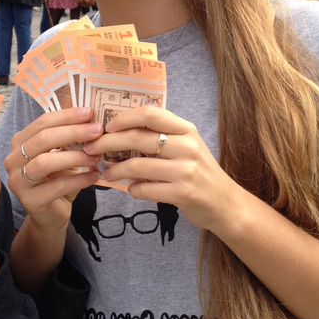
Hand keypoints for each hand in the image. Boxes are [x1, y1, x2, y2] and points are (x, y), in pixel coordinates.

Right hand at [5, 106, 102, 234]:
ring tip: (96, 156)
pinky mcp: (30, 201)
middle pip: (42, 139)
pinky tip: (94, 176)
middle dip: (73, 132)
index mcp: (20, 142)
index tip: (90, 113)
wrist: (51, 215)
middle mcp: (13, 159)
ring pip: (45, 162)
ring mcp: (18, 181)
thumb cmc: (58, 180)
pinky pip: (57, 186)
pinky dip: (79, 180)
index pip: (42, 122)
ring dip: (75, 157)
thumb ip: (70, 138)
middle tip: (97, 131)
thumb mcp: (62, 154)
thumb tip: (92, 118)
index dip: (67, 116)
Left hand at [83, 106, 238, 232]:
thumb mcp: (187, 147)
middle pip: (137, 138)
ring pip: (138, 165)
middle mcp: (187, 146)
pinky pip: (146, 189)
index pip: (150, 114)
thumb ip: (162, 137)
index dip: (124, 117)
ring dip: (115, 170)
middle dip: (108, 142)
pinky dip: (133, 189)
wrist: (226, 204)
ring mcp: (186, 170)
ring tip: (107, 173)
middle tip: (92, 149)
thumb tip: (121, 130)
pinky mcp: (183, 193)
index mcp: (186, 130)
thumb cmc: (200, 173)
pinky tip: (131, 189)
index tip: (107, 125)